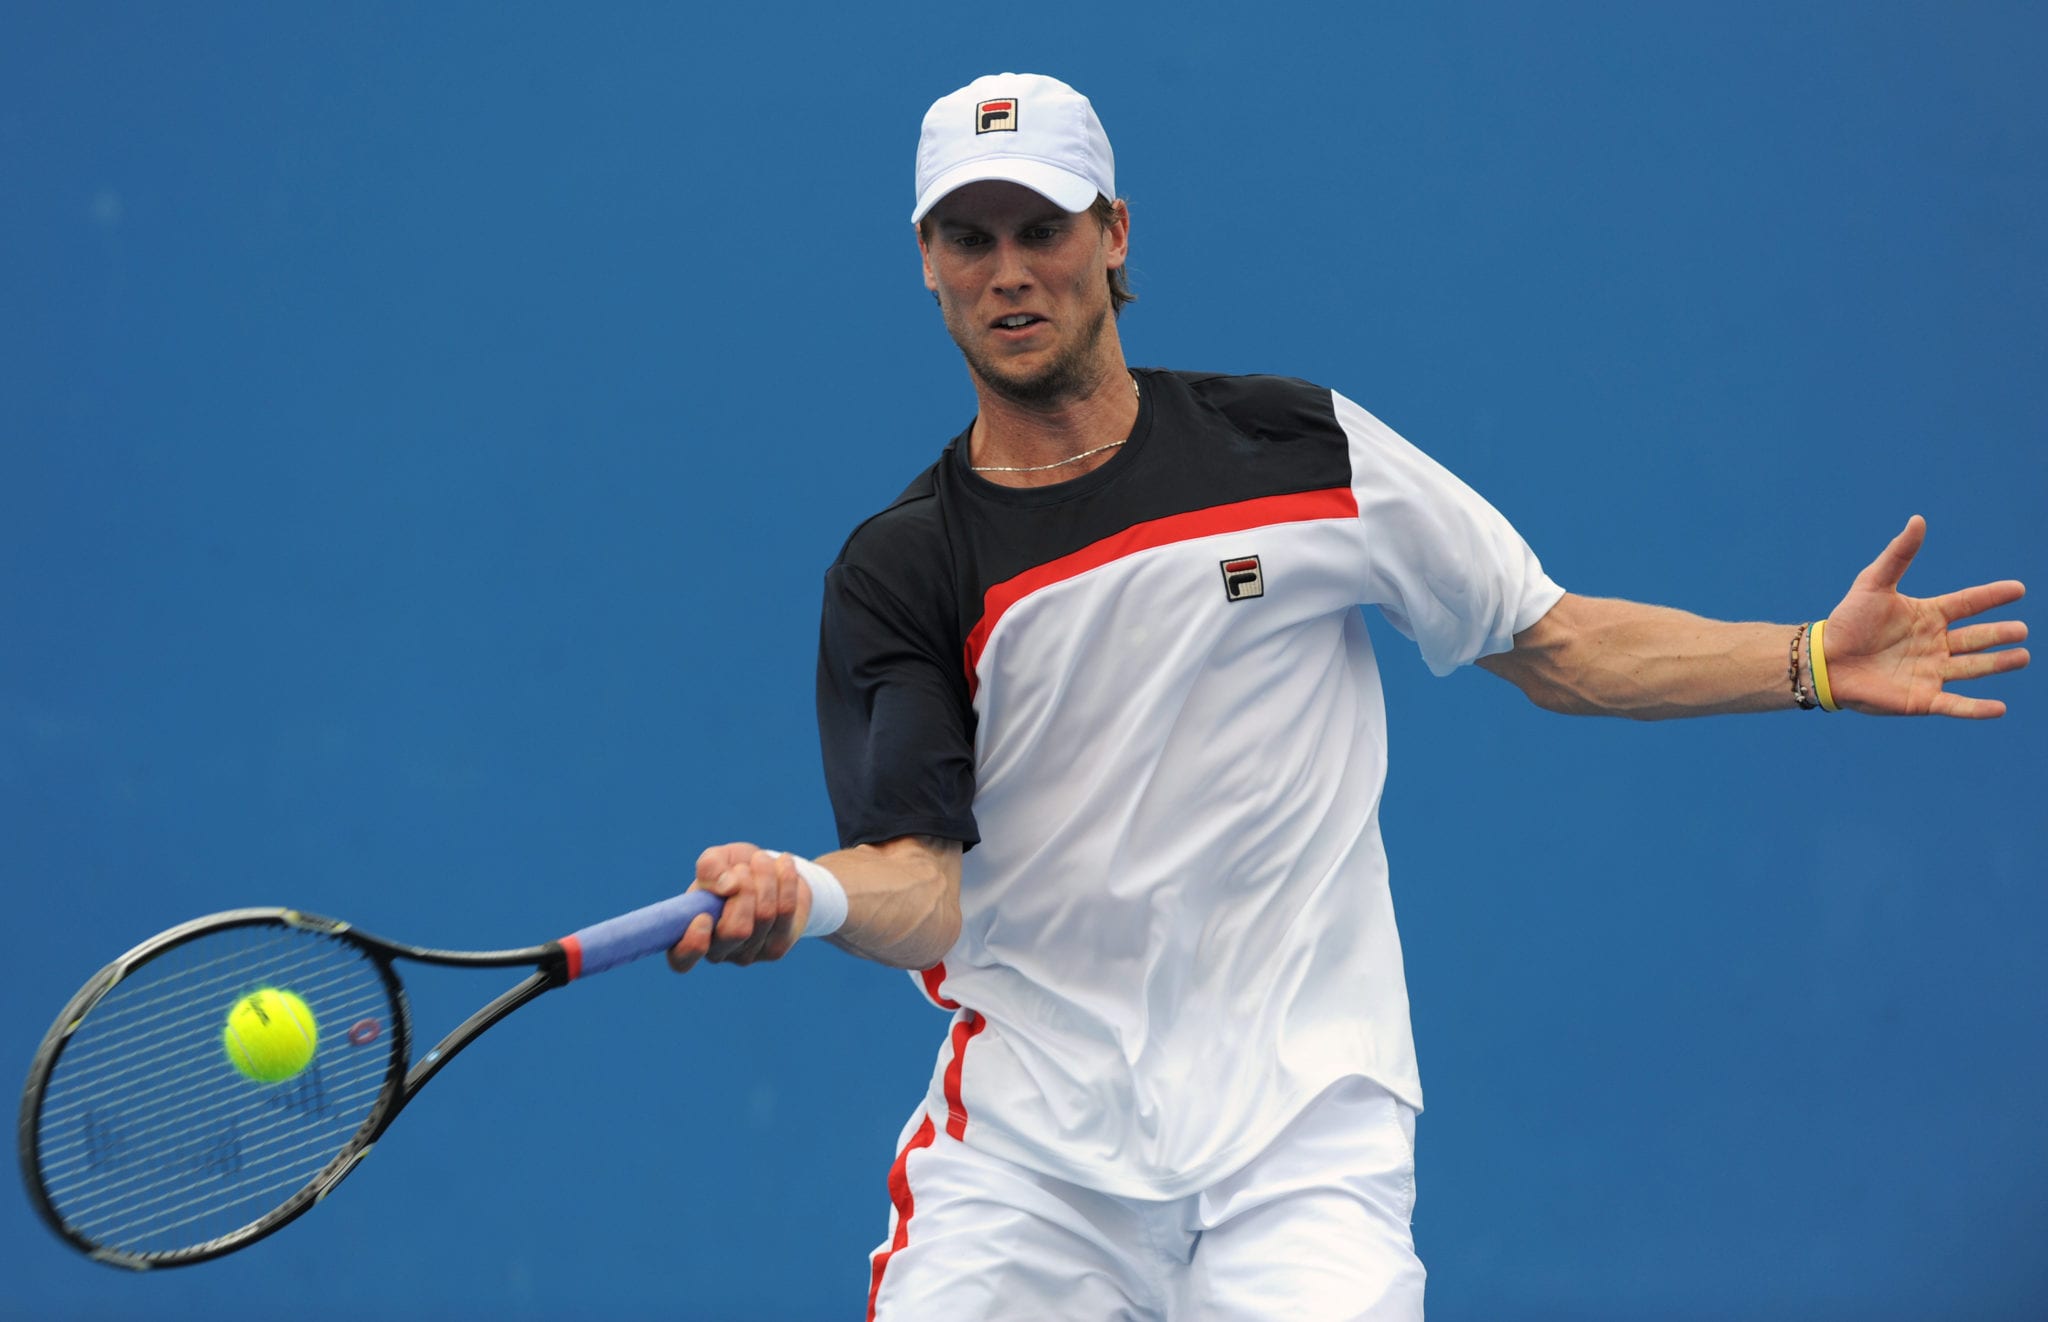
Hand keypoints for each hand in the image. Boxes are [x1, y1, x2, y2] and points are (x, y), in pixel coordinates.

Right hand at [666, 842, 811, 972]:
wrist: (768, 872)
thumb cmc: (731, 869)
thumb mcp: (716, 860)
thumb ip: (711, 867)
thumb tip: (728, 887)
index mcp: (689, 934)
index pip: (682, 959)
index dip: (692, 945)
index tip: (703, 917)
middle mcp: (718, 951)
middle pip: (737, 930)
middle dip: (745, 889)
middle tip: (743, 868)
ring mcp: (748, 954)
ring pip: (765, 915)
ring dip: (765, 877)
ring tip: (761, 860)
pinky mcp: (776, 949)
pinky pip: (786, 911)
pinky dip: (785, 880)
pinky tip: (783, 864)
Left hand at [1821, 516, 2027, 717]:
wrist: (1823, 660)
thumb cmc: (1847, 621)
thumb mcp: (1873, 583)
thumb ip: (1899, 555)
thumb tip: (1918, 520)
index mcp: (1927, 616)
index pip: (1968, 604)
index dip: (1992, 597)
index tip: (2018, 588)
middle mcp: (1934, 644)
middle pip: (1976, 637)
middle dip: (2000, 634)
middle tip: (2021, 630)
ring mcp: (1930, 672)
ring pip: (1973, 667)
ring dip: (1998, 663)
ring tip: (2022, 656)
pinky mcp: (1921, 698)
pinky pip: (1955, 704)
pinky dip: (1976, 709)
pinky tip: (1999, 708)